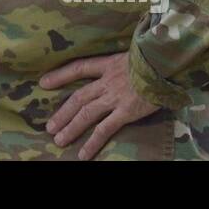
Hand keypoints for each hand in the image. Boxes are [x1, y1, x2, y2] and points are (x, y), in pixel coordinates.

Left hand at [39, 52, 159, 159]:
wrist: (166, 64)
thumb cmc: (155, 59)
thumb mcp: (134, 54)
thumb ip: (123, 63)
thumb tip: (121, 67)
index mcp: (108, 64)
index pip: (78, 68)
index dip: (60, 75)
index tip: (43, 82)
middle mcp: (107, 82)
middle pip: (78, 98)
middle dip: (62, 113)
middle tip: (49, 127)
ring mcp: (115, 97)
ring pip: (86, 114)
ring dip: (71, 128)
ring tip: (58, 140)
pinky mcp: (126, 112)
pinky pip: (105, 129)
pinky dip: (92, 142)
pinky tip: (83, 154)